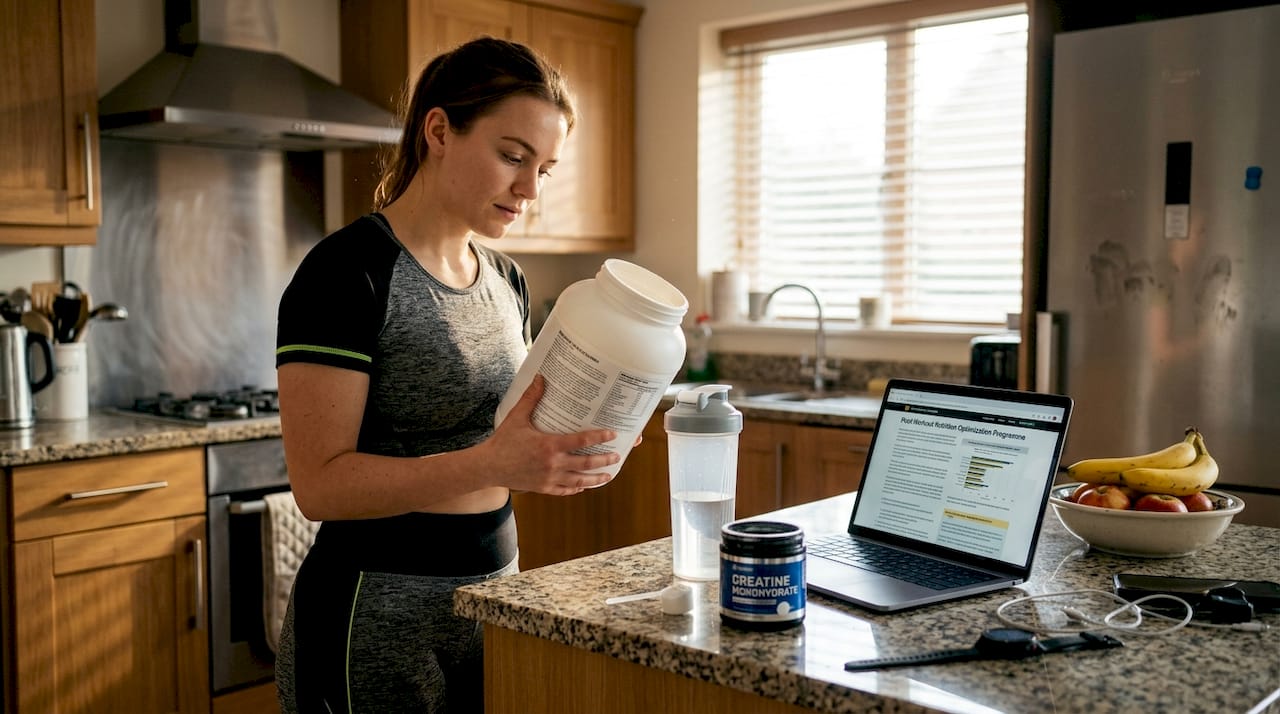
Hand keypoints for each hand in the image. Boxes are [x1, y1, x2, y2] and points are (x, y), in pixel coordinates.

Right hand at [484, 374, 618, 494]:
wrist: (488, 467)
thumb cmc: (503, 441)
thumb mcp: (517, 417)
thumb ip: (531, 398)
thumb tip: (541, 377)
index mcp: (549, 445)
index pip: (581, 441)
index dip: (599, 438)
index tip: (612, 434)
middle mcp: (552, 464)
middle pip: (585, 464)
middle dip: (604, 460)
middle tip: (617, 456)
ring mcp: (549, 478)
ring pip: (579, 480)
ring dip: (595, 478)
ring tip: (608, 475)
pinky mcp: (543, 488)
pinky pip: (564, 490)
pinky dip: (576, 488)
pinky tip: (583, 486)